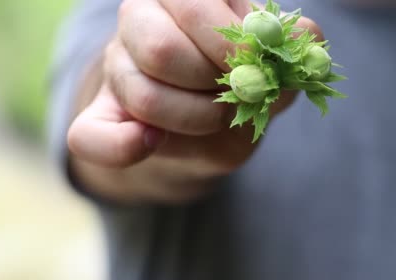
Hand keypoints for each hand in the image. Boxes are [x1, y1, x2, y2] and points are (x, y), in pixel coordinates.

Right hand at [67, 0, 321, 204]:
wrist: (210, 130)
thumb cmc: (241, 85)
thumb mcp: (272, 63)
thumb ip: (290, 46)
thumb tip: (306, 39)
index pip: (192, 4)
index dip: (228, 43)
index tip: (252, 65)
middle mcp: (138, 22)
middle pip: (162, 49)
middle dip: (213, 83)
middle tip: (234, 93)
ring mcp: (115, 70)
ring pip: (144, 96)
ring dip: (196, 119)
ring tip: (216, 116)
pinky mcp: (98, 119)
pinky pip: (90, 138)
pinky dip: (124, 148)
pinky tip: (151, 143)